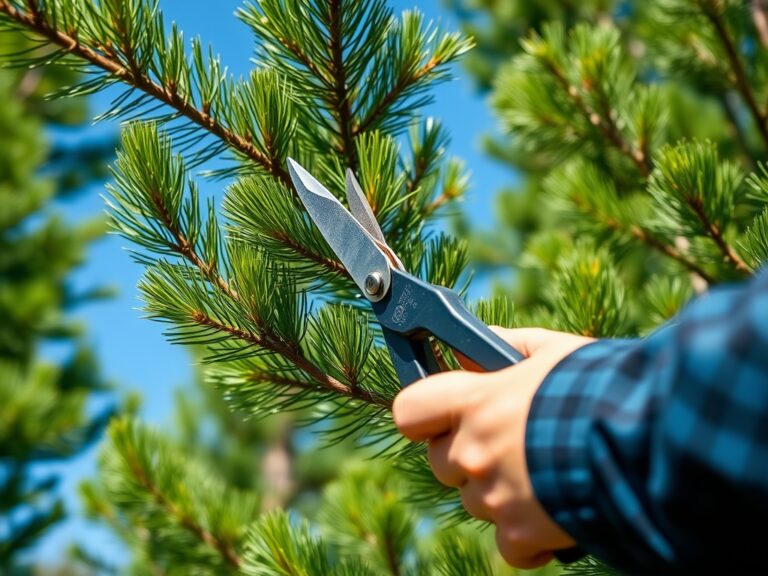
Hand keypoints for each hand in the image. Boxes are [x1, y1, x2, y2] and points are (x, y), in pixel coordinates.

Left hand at [392, 328, 594, 568]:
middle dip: (462, 452)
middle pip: (438, 460)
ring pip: (471, 500)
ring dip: (495, 490)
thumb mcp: (551, 349)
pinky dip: (524, 534)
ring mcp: (494, 496)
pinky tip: (550, 509)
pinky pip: (505, 542)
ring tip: (539, 471)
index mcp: (475, 402)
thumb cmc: (598, 387)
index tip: (440, 412)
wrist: (649, 440)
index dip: (422, 412)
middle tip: (503, 441)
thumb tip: (472, 346)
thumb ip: (504, 345)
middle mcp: (474, 451)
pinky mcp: (521, 533)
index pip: (408, 411)